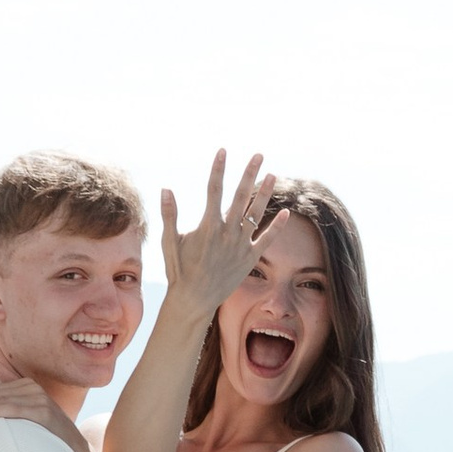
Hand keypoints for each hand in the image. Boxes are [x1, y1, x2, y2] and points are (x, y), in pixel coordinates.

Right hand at [159, 147, 274, 321]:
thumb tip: (166, 189)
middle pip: (240, 196)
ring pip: (256, 213)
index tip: (223, 151)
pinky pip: (267, 240)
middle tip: (259, 155)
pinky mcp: (250, 259)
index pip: (214, 189)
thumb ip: (169, 214)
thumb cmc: (179, 271)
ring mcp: (240, 245)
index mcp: (208, 225)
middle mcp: (227, 232)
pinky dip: (276, 227)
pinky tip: (286, 213)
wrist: (194, 301)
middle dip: (249, 173)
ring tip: (273, 175)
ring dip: (265, 193)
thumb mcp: (170, 242)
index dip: (219, 169)